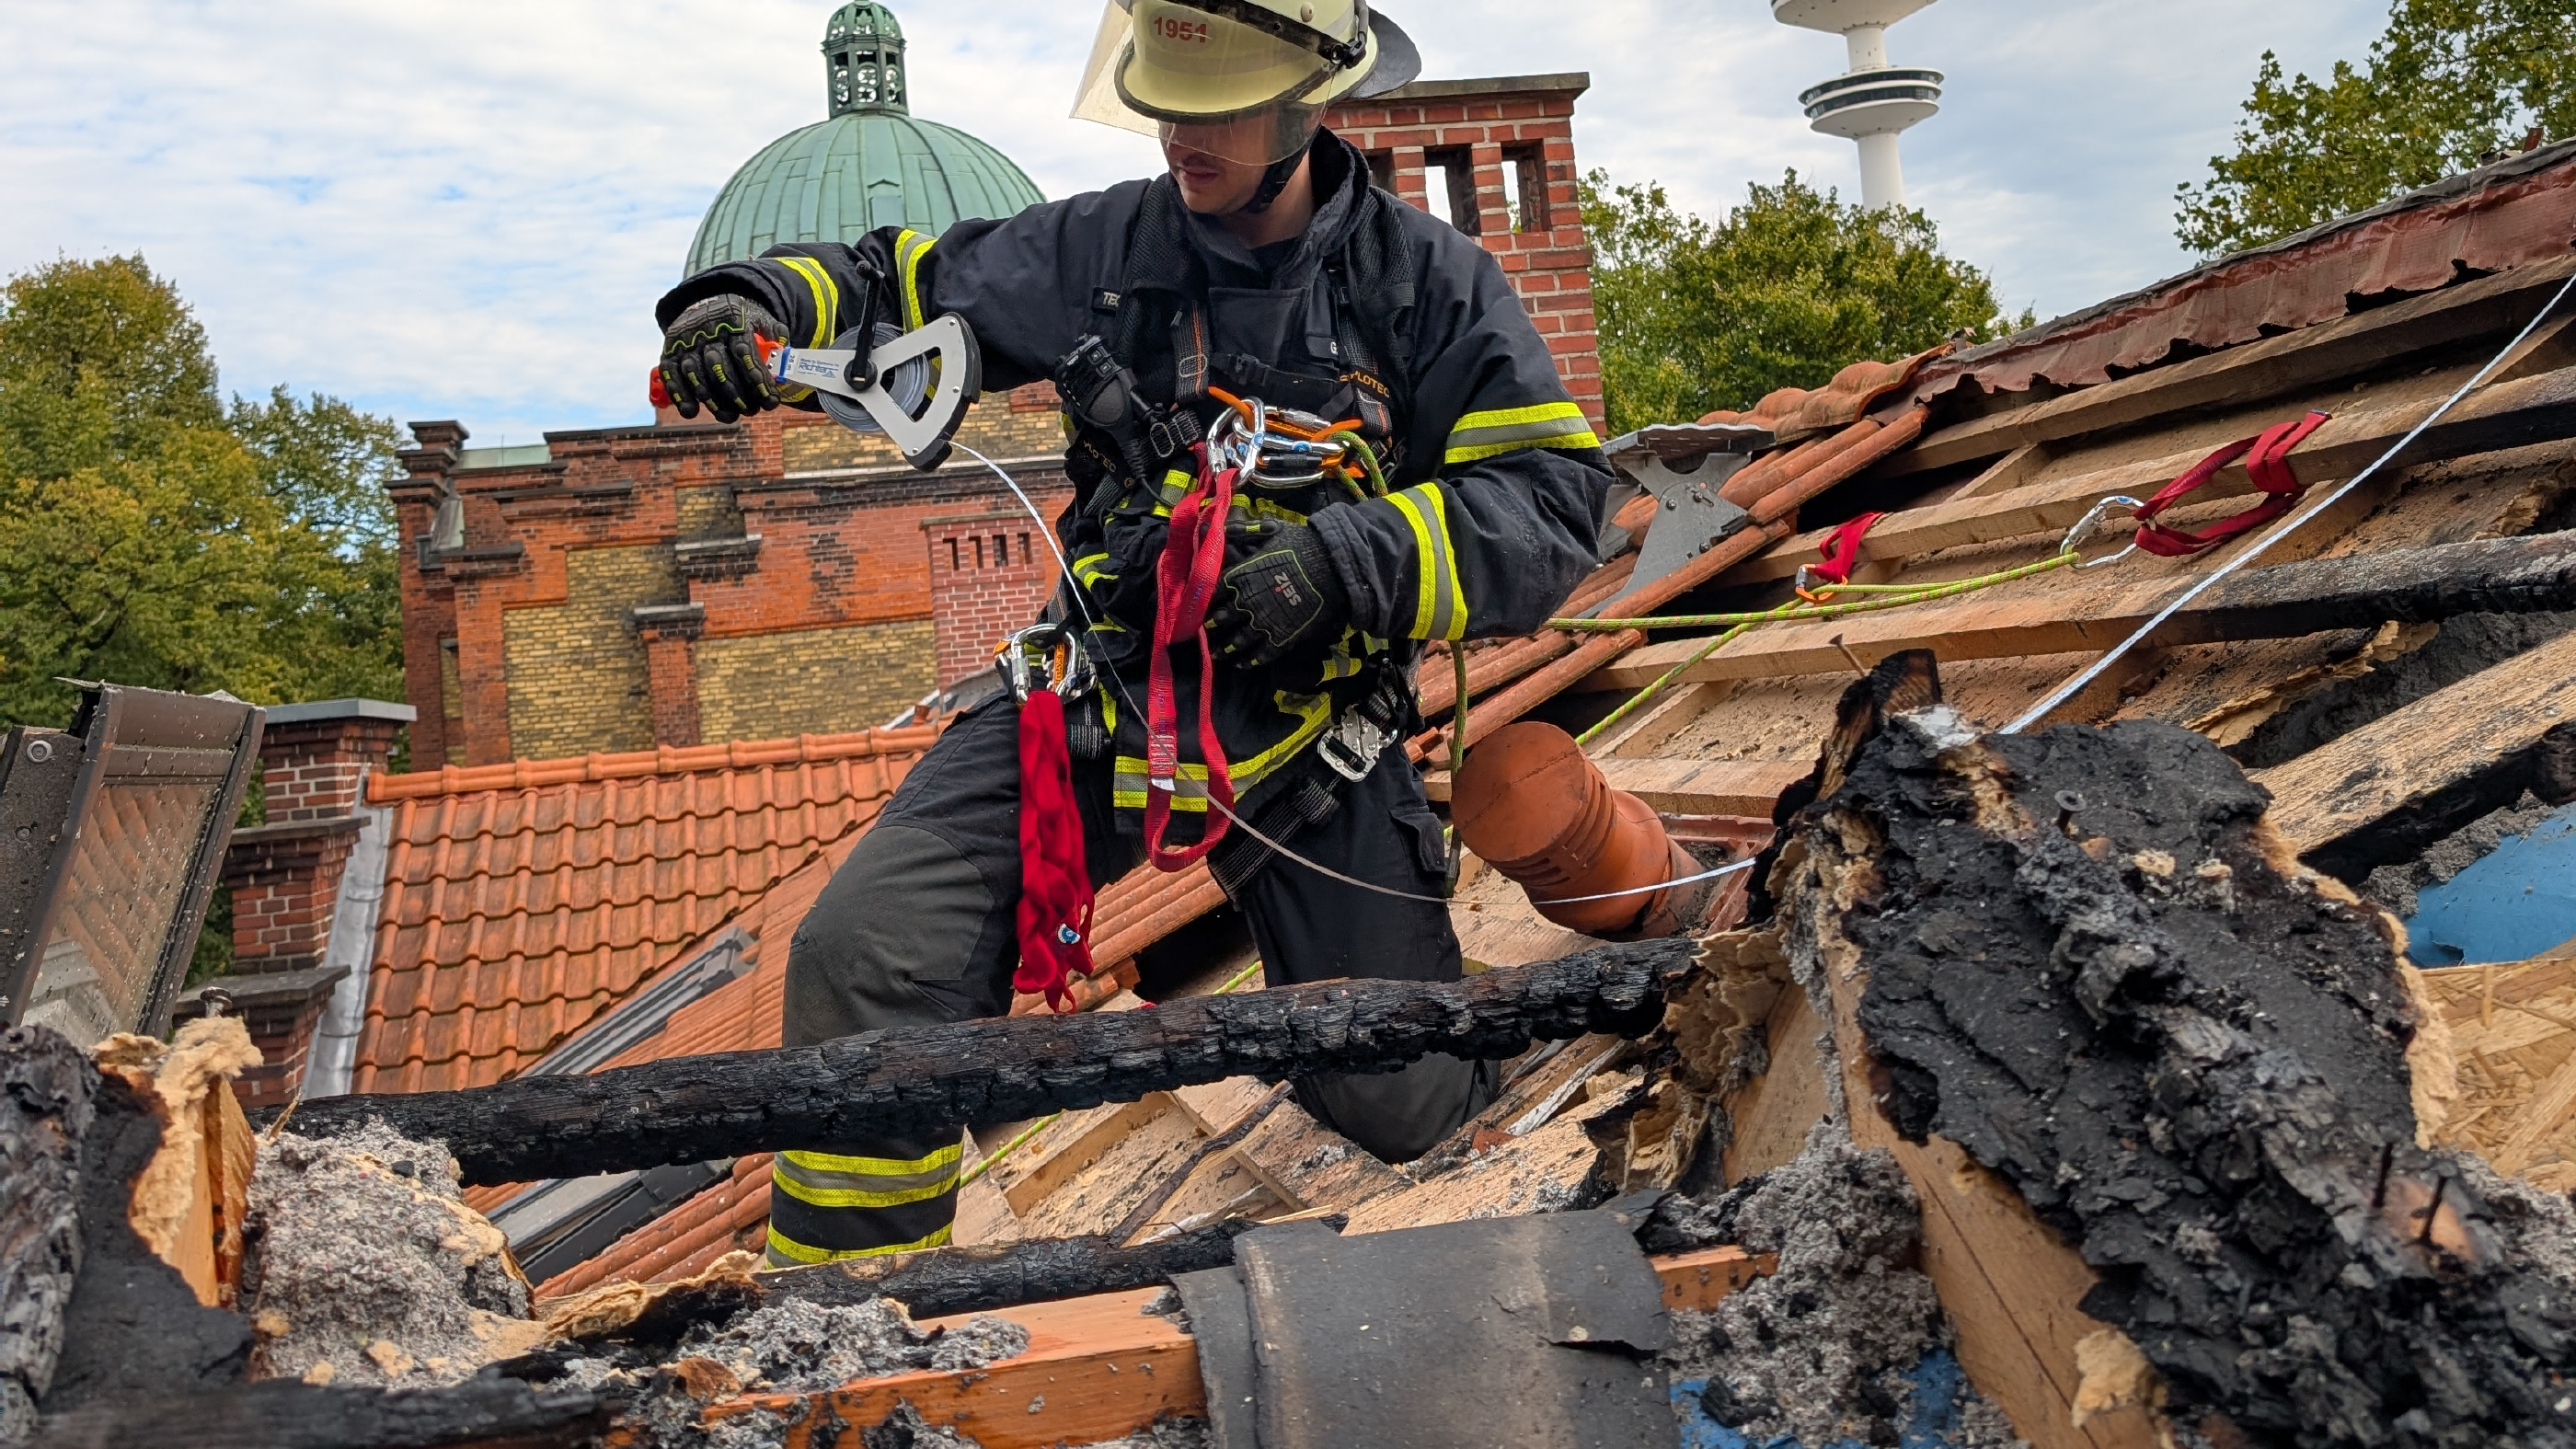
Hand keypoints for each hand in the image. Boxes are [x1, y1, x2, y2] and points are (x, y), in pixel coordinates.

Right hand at [657, 295, 785, 422]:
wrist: (705, 303)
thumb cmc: (738, 319)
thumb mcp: (759, 317)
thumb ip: (775, 333)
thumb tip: (783, 351)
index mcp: (732, 319)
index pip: (744, 351)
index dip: (757, 379)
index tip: (770, 401)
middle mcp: (706, 329)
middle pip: (719, 366)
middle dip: (736, 394)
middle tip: (750, 411)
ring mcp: (685, 340)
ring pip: (695, 373)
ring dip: (712, 400)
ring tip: (729, 416)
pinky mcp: (669, 350)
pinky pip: (670, 374)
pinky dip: (679, 394)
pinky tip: (691, 411)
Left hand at [1205, 518, 1347, 666]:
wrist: (1333, 566)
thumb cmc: (1302, 545)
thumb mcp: (1270, 530)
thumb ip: (1244, 531)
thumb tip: (1217, 526)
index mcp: (1240, 577)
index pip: (1213, 593)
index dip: (1205, 601)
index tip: (1199, 607)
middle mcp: (1246, 602)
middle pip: (1221, 620)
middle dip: (1211, 627)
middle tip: (1203, 633)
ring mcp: (1264, 623)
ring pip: (1237, 641)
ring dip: (1225, 649)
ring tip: (1216, 654)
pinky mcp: (1282, 637)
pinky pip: (1261, 654)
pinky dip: (1249, 661)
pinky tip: (1242, 663)